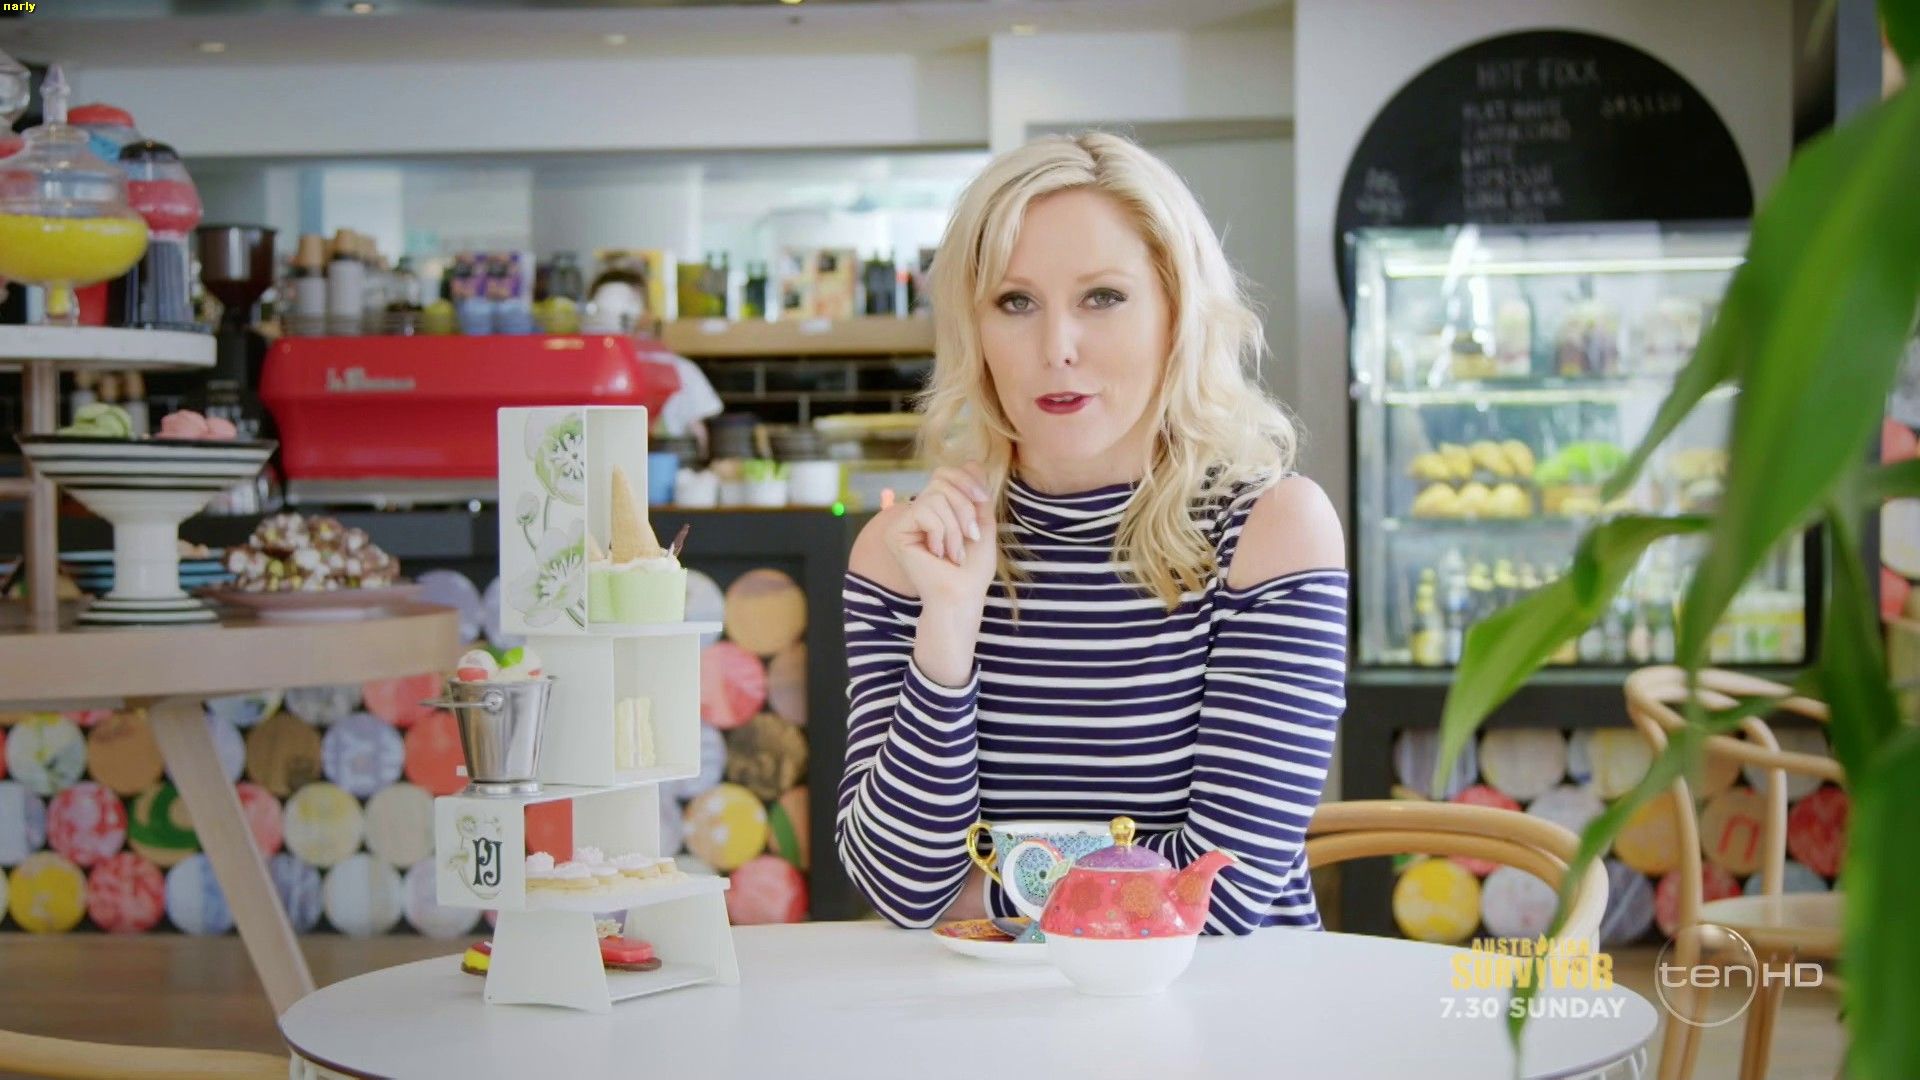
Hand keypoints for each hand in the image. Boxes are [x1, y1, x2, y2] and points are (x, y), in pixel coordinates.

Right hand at [883, 464, 997, 605]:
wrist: (962, 596)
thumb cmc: (973, 569)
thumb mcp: (981, 523)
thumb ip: (976, 494)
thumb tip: (972, 461)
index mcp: (935, 509)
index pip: (945, 474)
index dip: (966, 480)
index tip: (984, 501)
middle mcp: (916, 511)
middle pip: (940, 481)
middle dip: (963, 508)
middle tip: (970, 537)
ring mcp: (903, 521)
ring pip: (934, 497)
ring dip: (954, 527)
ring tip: (954, 552)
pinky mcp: (895, 532)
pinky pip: (924, 510)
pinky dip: (940, 533)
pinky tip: (937, 554)